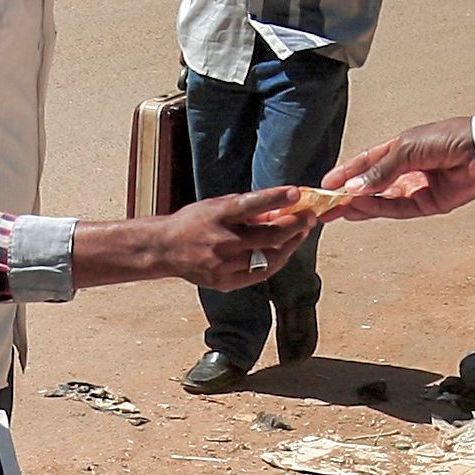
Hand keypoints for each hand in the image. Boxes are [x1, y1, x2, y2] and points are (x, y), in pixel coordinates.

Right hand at [155, 188, 315, 286]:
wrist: (165, 249)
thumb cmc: (195, 222)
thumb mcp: (217, 206)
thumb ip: (246, 208)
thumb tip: (280, 209)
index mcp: (217, 216)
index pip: (250, 205)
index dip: (275, 198)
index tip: (296, 192)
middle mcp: (221, 241)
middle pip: (267, 237)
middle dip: (294, 226)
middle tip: (308, 217)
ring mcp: (223, 265)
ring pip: (269, 259)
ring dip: (289, 246)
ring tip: (300, 234)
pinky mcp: (225, 282)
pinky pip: (260, 274)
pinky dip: (275, 262)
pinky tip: (283, 252)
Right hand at [323, 116, 474, 220]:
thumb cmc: (448, 138)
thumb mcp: (406, 148)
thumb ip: (380, 170)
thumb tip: (353, 189)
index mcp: (401, 148)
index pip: (367, 163)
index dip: (346, 173)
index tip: (325, 185)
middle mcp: (407, 169)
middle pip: (372, 185)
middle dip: (348, 195)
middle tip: (325, 205)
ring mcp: (418, 187)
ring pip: (382, 200)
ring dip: (360, 205)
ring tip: (337, 210)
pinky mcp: (429, 204)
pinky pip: (398, 209)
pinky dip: (379, 209)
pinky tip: (360, 208)